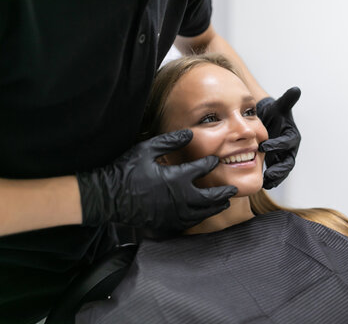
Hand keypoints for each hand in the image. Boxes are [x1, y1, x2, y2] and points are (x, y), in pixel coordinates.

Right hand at [77, 130, 237, 230]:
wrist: (107, 198)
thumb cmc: (125, 172)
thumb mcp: (146, 150)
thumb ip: (170, 141)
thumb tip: (189, 133)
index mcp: (176, 178)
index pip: (202, 169)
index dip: (210, 163)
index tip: (215, 160)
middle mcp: (180, 198)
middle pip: (210, 197)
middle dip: (223, 192)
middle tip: (232, 189)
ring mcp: (174, 214)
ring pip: (203, 213)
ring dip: (215, 207)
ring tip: (224, 203)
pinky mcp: (166, 224)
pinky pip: (189, 223)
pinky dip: (200, 218)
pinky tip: (203, 214)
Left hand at [257, 87, 300, 188]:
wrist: (269, 121)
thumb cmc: (275, 113)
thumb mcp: (280, 106)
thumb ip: (287, 100)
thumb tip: (296, 89)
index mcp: (292, 136)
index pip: (287, 142)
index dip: (277, 145)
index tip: (264, 146)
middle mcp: (290, 149)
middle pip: (288, 162)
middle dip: (279, 169)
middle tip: (268, 174)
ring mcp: (283, 157)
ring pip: (282, 171)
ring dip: (275, 178)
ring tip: (266, 183)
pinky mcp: (276, 162)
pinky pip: (275, 173)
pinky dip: (270, 179)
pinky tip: (262, 184)